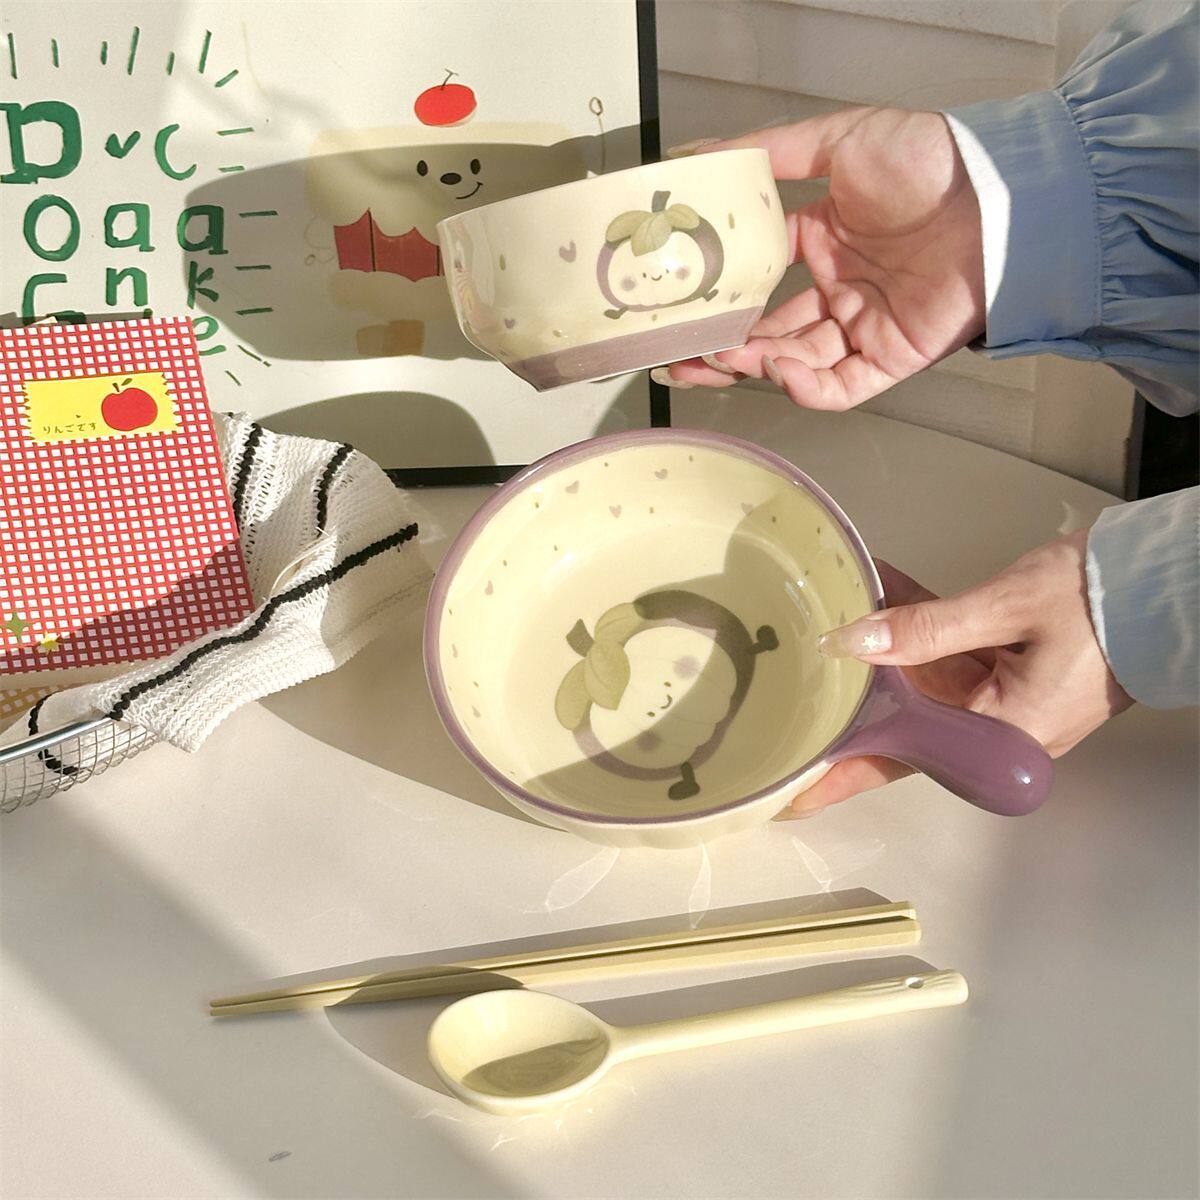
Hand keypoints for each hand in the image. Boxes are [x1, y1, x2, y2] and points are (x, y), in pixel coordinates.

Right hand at [661, 109, 984, 407]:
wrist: (997, 199)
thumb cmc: (927, 163)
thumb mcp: (841, 140)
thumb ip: (773, 150)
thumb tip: (700, 152)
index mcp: (824, 239)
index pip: (760, 278)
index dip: (722, 295)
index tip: (683, 304)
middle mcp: (841, 287)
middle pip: (769, 332)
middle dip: (724, 349)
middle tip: (681, 358)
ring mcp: (865, 325)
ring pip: (795, 362)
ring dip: (755, 366)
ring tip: (720, 359)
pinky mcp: (892, 357)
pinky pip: (841, 386)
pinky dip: (806, 388)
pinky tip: (778, 371)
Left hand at [779, 532, 1133, 817]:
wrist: (1160, 579)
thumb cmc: (1102, 599)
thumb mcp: (1004, 608)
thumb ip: (926, 628)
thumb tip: (855, 643)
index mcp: (1002, 733)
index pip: (904, 759)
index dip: (845, 773)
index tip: (796, 791)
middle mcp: (998, 730)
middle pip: (904, 724)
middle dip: (850, 702)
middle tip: (792, 694)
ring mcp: (1002, 703)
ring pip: (919, 686)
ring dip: (880, 653)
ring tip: (831, 621)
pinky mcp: (1005, 676)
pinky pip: (945, 658)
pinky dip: (913, 630)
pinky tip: (879, 595)